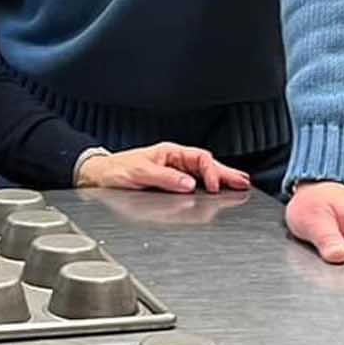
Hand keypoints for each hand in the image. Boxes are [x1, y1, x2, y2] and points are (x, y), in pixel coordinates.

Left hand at [76, 143, 251, 193]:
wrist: (99, 177)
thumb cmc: (116, 170)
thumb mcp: (140, 173)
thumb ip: (165, 178)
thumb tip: (188, 184)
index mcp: (170, 153)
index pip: (200, 159)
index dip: (212, 172)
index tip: (216, 186)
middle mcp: (174, 161)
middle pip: (206, 165)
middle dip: (226, 173)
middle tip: (244, 182)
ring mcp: (173, 171)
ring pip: (203, 174)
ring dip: (221, 179)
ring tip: (239, 186)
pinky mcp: (170, 183)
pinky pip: (195, 183)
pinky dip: (209, 187)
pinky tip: (218, 192)